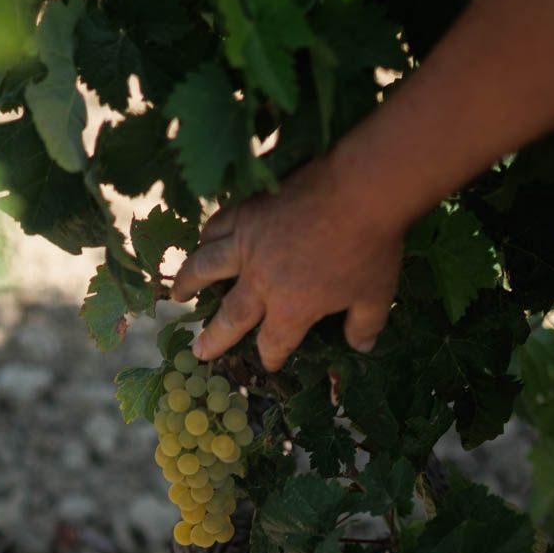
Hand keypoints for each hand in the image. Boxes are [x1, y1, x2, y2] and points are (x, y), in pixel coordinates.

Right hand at [169, 155, 404, 370]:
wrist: (359, 190)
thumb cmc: (370, 248)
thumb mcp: (377, 295)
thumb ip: (365, 324)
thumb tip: (363, 346)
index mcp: (291, 309)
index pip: (274, 343)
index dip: (271, 357)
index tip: (269, 362)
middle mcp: (260, 281)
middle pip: (229, 317)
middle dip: (213, 339)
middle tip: (198, 352)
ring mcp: (247, 243)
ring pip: (205, 268)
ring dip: (188, 284)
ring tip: (177, 296)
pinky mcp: (246, 211)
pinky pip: (215, 227)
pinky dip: (205, 238)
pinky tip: (201, 242)